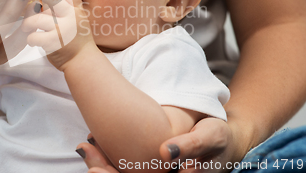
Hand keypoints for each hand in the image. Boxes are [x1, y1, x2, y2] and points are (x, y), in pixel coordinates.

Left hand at [21, 0, 96, 69]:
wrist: (83, 62)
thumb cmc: (77, 41)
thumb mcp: (78, 20)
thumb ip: (68, 7)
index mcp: (76, 11)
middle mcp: (71, 17)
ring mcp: (62, 29)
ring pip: (37, 18)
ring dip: (28, 23)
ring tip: (26, 27)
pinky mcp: (54, 42)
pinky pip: (34, 36)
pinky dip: (30, 39)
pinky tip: (32, 41)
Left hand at [81, 118, 245, 172]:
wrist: (221, 141)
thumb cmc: (217, 138)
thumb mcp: (210, 136)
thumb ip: (191, 145)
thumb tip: (166, 152)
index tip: (94, 169)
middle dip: (104, 169)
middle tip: (85, 151)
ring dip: (102, 163)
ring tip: (86, 148)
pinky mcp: (151, 166)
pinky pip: (128, 166)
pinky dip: (109, 156)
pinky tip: (94, 143)